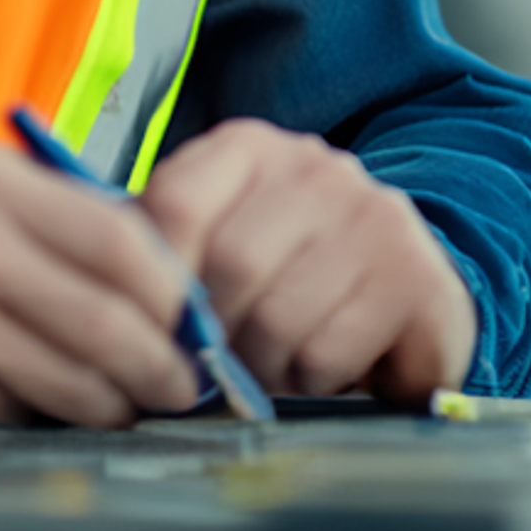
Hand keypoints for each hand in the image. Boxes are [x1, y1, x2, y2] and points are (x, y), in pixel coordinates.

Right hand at [0, 143, 201, 426]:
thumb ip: (79, 224)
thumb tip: (185, 286)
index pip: (119, 241)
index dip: (173, 293)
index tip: (194, 323)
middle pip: (103, 321)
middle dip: (159, 366)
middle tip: (179, 385)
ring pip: (73, 383)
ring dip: (115, 406)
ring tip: (124, 402)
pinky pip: (22, 417)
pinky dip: (49, 423)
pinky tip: (47, 409)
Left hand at [141, 119, 477, 404]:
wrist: (405, 288)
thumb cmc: (289, 271)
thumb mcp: (221, 238)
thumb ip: (166, 254)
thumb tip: (115, 299)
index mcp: (250, 149)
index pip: (178, 203)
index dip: (157, 278)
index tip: (154, 325)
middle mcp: (315, 169)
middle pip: (230, 266)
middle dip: (216, 336)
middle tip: (219, 363)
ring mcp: (372, 216)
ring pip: (278, 320)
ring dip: (264, 367)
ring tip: (273, 364)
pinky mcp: (415, 277)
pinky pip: (327, 352)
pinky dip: (310, 380)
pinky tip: (320, 367)